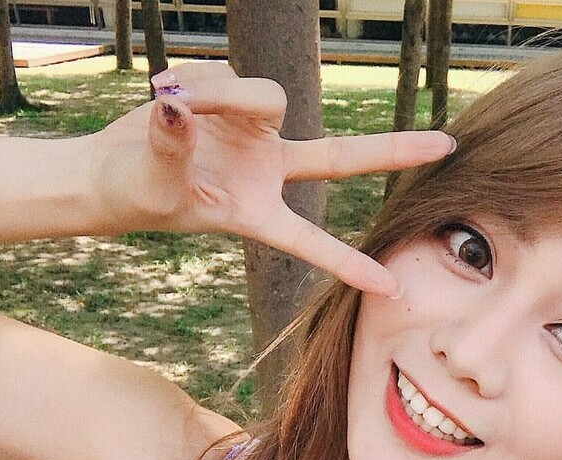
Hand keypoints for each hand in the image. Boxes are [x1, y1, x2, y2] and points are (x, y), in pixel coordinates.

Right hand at [91, 62, 454, 295]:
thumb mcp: (150, 182)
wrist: (114, 169)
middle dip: (393, 151)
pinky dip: (193, 78)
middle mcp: (269, 170)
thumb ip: (168, 146)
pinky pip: (225, 71)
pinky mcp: (237, 99)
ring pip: (267, 94)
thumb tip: (177, 107)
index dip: (348, 262)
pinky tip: (166, 94)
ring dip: (221, 93)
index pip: (311, 239)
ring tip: (169, 104)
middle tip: (448, 146)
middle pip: (342, 157)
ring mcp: (257, 134)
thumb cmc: (134, 192)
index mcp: (257, 211)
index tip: (391, 286)